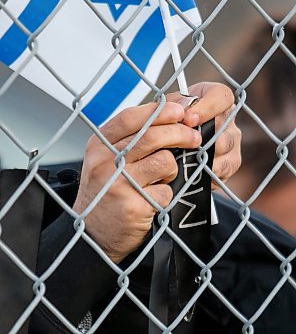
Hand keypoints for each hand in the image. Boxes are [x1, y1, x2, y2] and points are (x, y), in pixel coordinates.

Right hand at [73, 101, 200, 262]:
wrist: (92, 234)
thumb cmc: (105, 190)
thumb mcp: (107, 158)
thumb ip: (131, 137)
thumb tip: (172, 111)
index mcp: (98, 145)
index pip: (130, 118)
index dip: (158, 111)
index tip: (179, 110)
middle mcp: (104, 162)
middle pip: (151, 136)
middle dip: (180, 133)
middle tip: (195, 138)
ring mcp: (118, 185)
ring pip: (164, 161)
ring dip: (173, 168)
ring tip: (163, 177)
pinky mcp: (133, 207)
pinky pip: (166, 191)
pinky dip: (167, 193)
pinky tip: (154, 199)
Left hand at [166, 82, 241, 188]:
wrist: (172, 141)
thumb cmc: (171, 117)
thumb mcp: (169, 106)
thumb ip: (174, 105)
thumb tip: (183, 112)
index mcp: (216, 97)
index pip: (223, 97)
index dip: (208, 107)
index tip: (188, 120)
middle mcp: (229, 117)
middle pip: (224, 125)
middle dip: (201, 134)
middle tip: (181, 142)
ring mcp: (233, 140)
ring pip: (222, 147)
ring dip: (201, 152)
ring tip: (181, 155)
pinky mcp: (232, 162)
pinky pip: (221, 168)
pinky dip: (203, 170)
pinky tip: (188, 168)